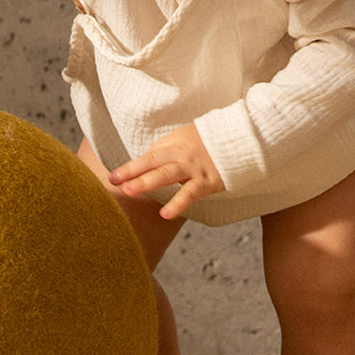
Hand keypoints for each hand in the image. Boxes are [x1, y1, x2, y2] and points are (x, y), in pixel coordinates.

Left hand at [109, 124, 223, 218]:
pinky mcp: (206, 181)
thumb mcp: (184, 142)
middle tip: (113, 181)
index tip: (113, 177)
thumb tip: (143, 169)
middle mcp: (181, 153)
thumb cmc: (208, 144)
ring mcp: (193, 167)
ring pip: (166, 174)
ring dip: (147, 182)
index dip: (130, 167)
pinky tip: (165, 214)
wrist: (241, 139)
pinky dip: (177, 204)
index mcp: (173, 143)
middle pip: (152, 162)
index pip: (147, 156)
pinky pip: (189, 193)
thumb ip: (164, 154)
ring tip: (129, 191)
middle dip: (132, 171)